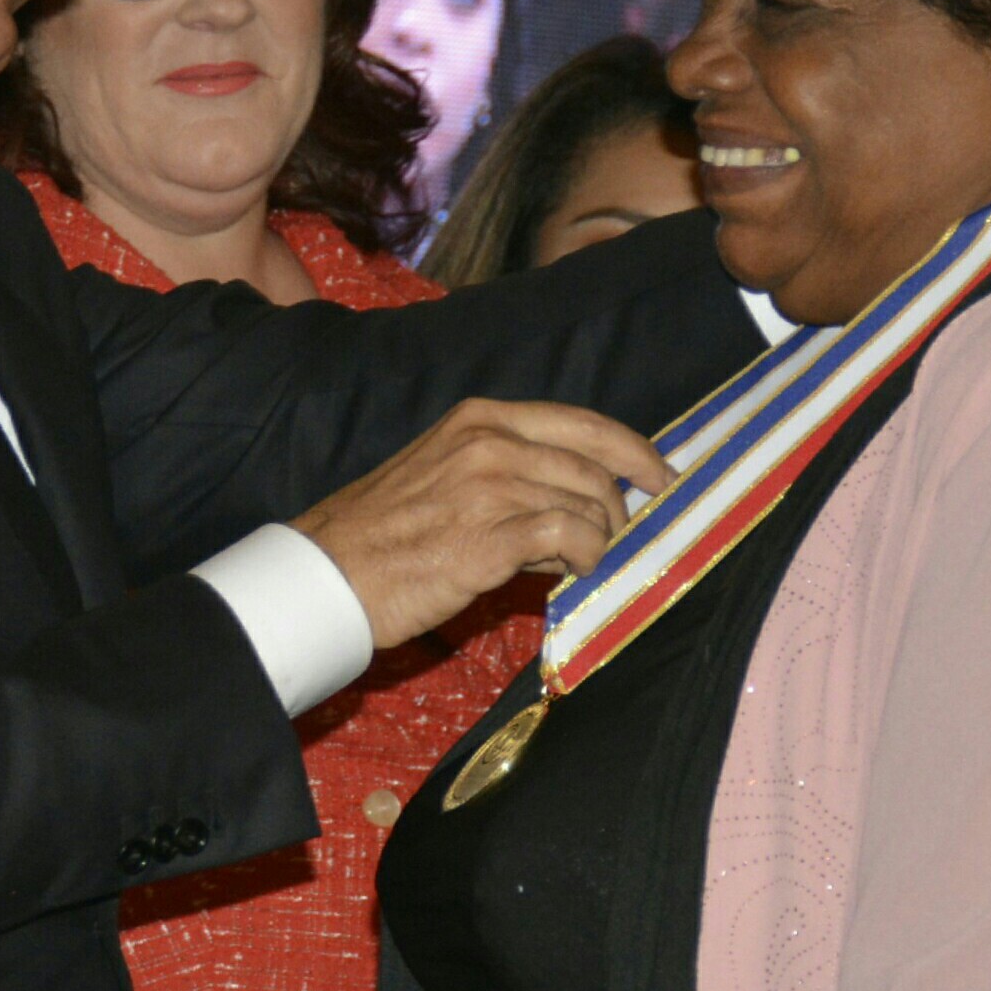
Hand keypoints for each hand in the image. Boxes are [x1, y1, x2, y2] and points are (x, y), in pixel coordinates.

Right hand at [292, 399, 672, 649]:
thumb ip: (509, 474)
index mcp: (479, 418)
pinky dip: (586, 558)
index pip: (583, 423)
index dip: (634, 451)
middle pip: (595, 468)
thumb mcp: (444, 473)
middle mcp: (488, 442)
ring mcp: (488, 487)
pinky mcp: (487, 538)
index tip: (662, 477)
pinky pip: (571, 539)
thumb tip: (579, 506)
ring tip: (579, 563)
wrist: (328, 570)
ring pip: (590, 504)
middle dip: (620, 510)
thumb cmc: (383, 531)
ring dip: (600, 540)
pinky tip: (572, 573)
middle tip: (619, 542)